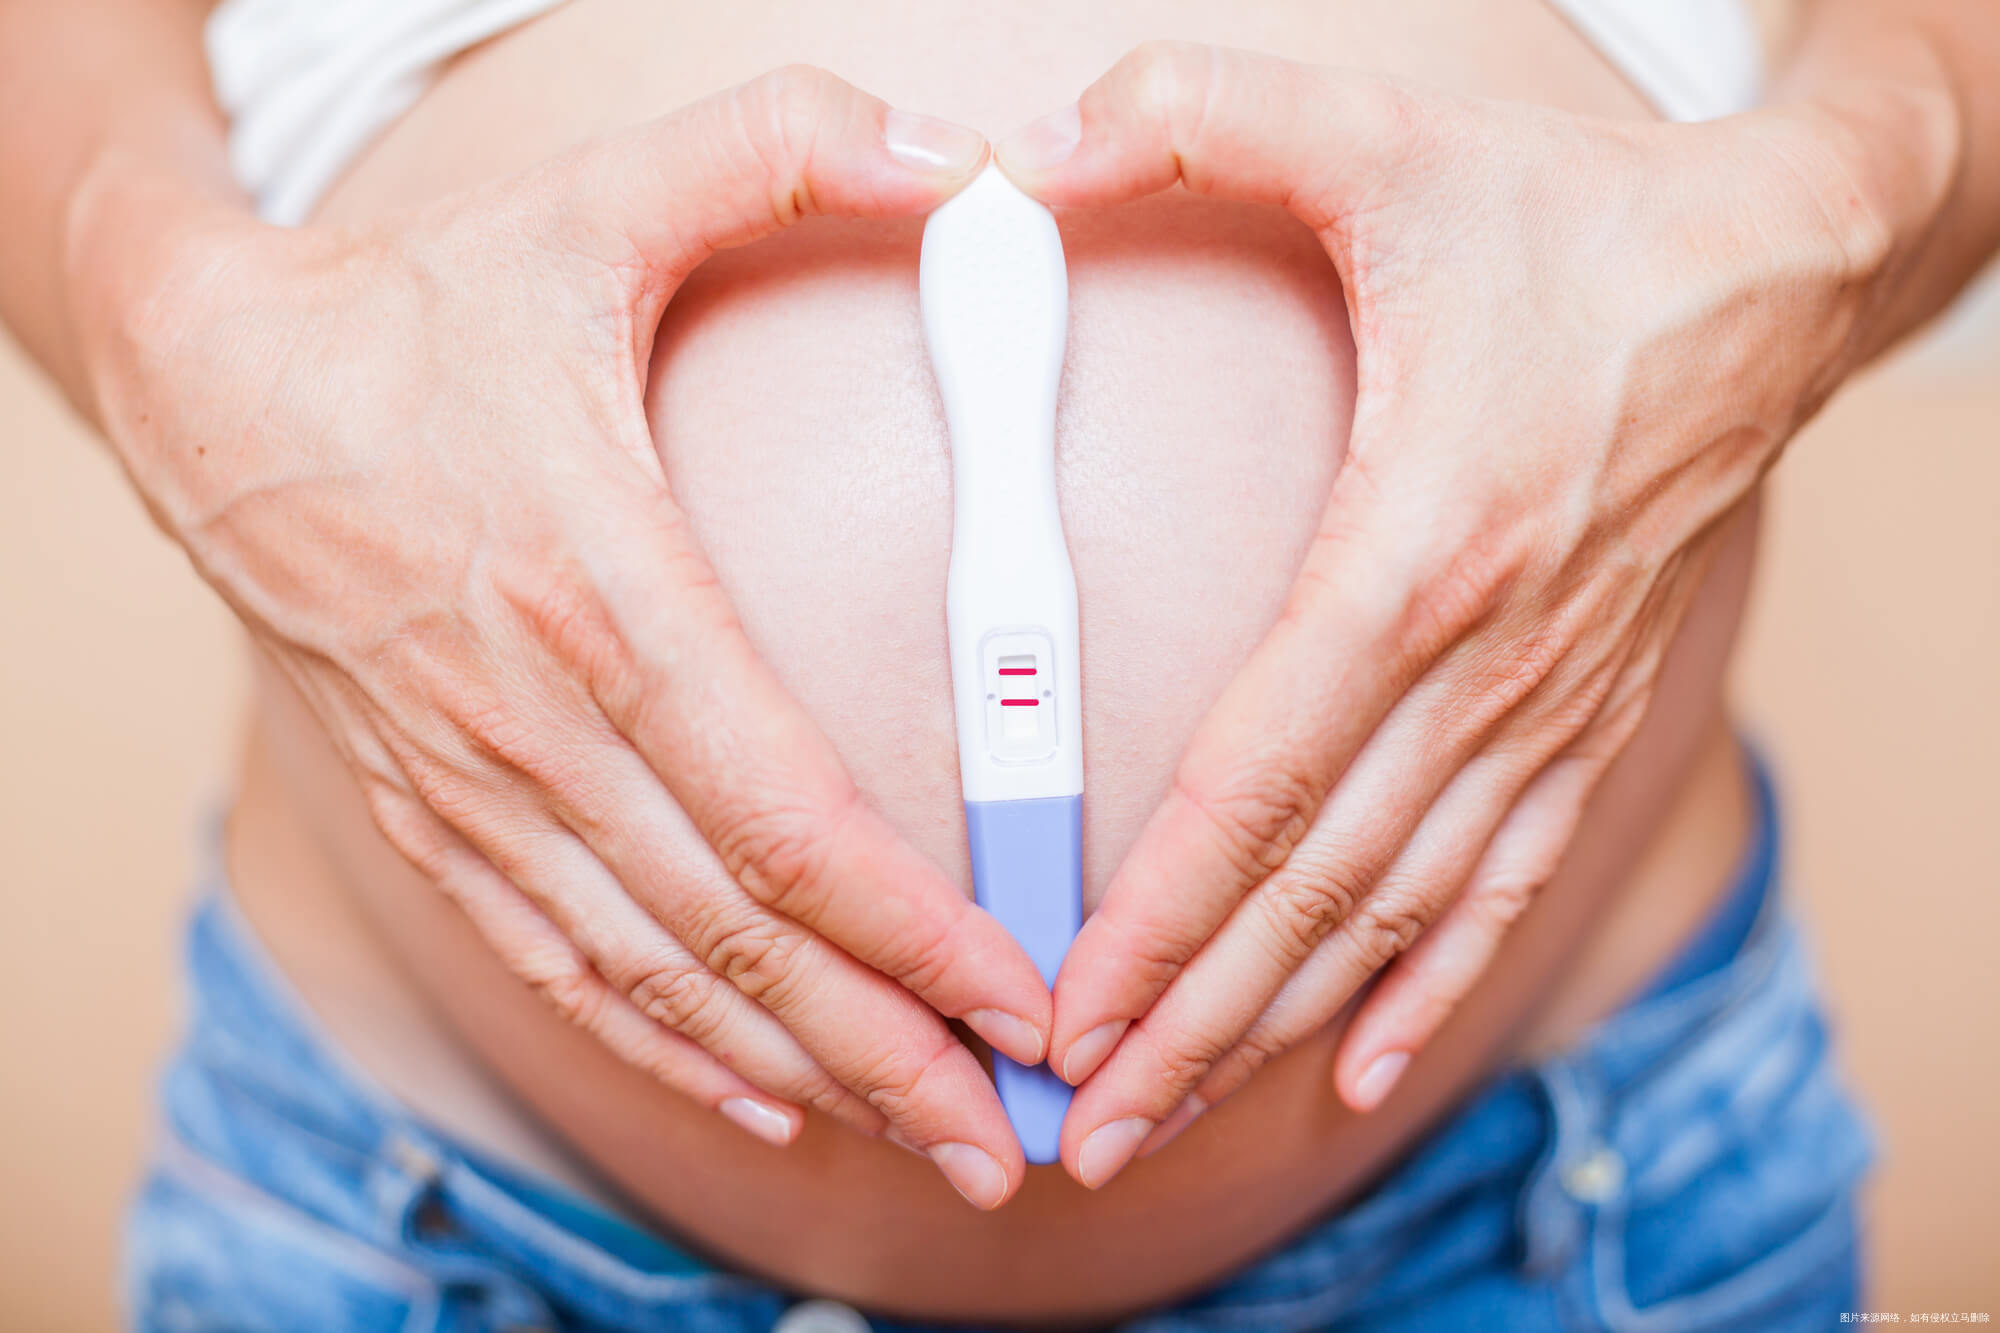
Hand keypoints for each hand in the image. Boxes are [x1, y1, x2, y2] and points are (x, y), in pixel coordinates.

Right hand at [72, 68, 1047, 1208]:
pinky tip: (759, 1099)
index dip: (912, 927)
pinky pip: (565, 961)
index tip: (1022, 994)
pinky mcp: (441, 811)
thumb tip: (954, 155)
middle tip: (1012, 1138)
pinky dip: (667, 1044)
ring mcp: (481, 785)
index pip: (785, 812)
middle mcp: (541, 722)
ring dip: (800, 1071)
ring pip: (660, 975)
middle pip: (737, 936)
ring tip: (925, 1138)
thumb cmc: (423, 309)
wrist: (211, 388)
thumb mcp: (597, 203)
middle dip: (888, 1050)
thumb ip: (780, 155)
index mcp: (603, 590)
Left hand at [997, 43, 1895, 1187]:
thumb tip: (1020, 149)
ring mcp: (1549, 702)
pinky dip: (1429, 984)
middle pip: (1316, 886)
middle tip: (1082, 1127)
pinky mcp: (1585, 712)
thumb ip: (1193, 118)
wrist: (1774, 271)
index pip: (1262, 778)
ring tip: (1175, 1119)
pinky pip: (1502, 883)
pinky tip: (1363, 1069)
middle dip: (1191, 1020)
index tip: (1071, 1013)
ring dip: (1278, 1026)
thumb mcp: (1381, 135)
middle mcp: (1490, 659)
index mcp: (1420, 543)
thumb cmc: (1569, 218)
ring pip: (1396, 911)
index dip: (1160, 911)